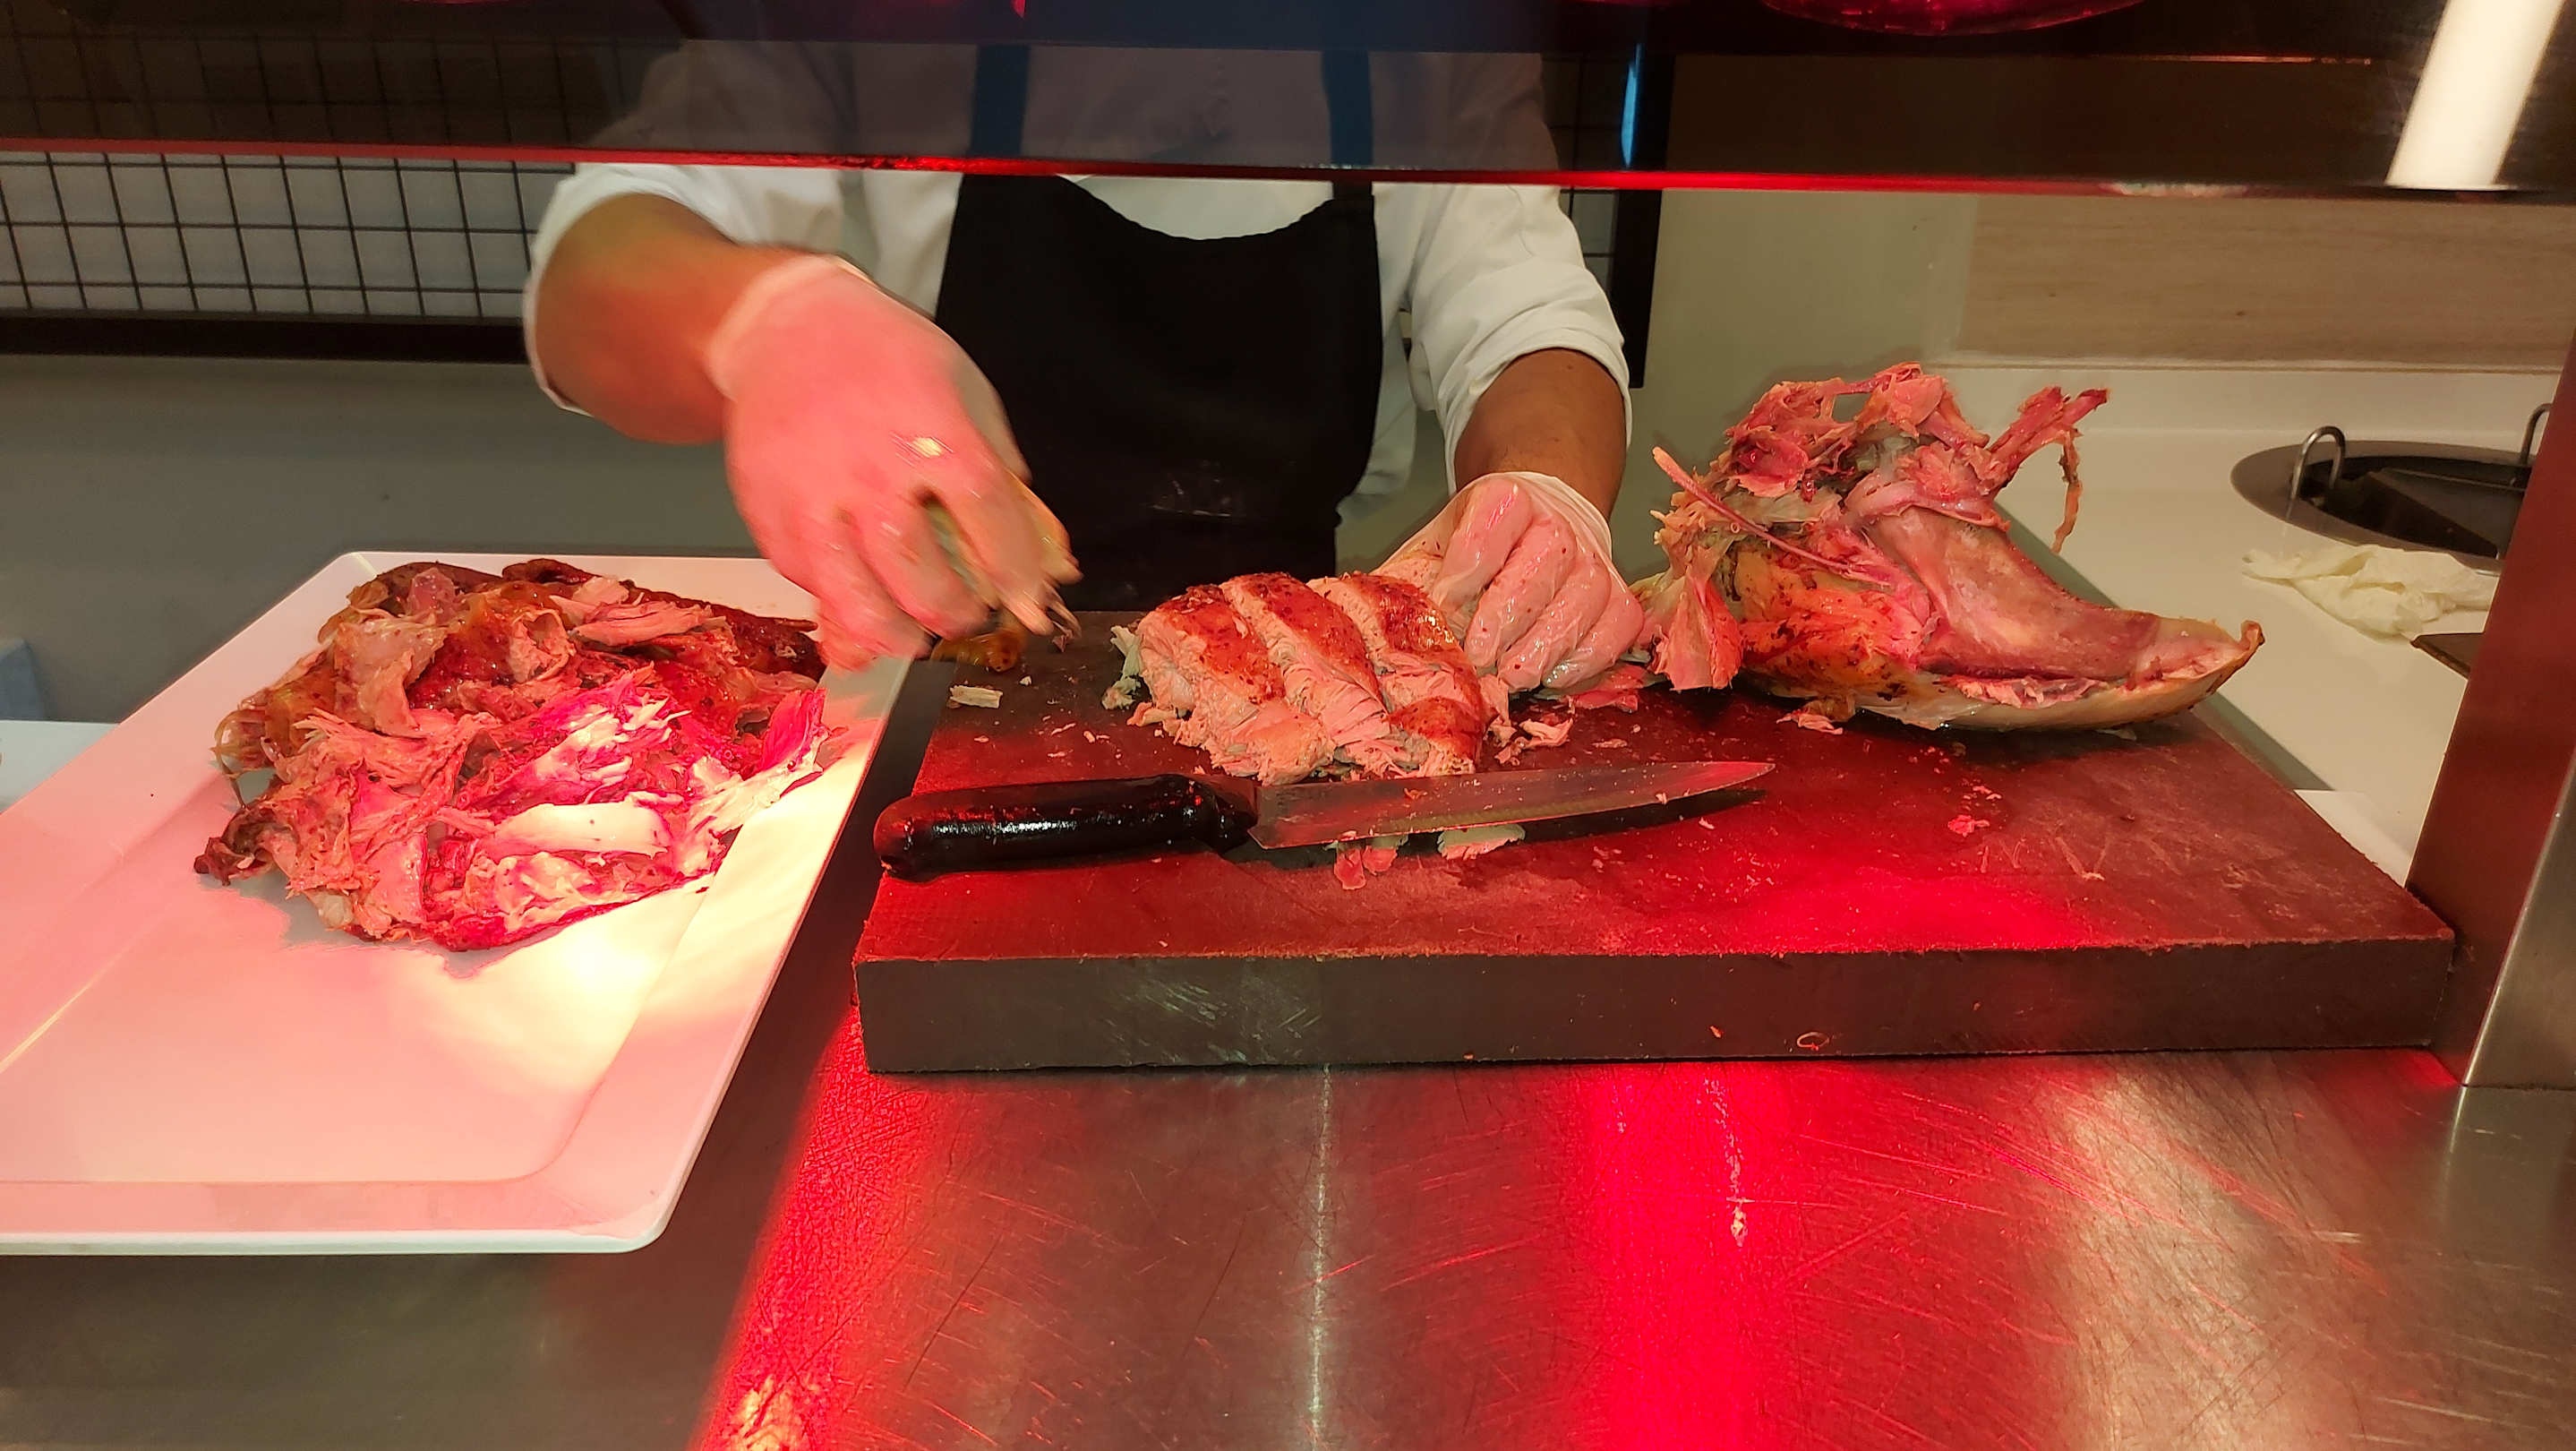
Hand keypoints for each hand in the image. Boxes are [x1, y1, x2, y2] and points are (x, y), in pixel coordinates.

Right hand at [707, 255, 1075, 666]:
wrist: (785, 329)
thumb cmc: (886, 358)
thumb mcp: (962, 387)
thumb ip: (997, 463)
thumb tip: (1035, 541)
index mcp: (932, 431)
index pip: (988, 517)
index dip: (1016, 571)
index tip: (1029, 601)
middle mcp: (869, 468)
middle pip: (918, 573)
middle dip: (952, 612)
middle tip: (965, 616)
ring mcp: (811, 496)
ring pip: (853, 597)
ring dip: (893, 634)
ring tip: (912, 637)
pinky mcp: (767, 513)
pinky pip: (809, 582)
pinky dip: (840, 602)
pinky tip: (862, 594)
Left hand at [1381, 470, 1643, 692]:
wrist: (1540, 519)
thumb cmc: (1478, 547)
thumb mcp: (1436, 547)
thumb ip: (1407, 582)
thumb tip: (1362, 623)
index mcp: (1506, 498)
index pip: (1493, 523)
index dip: (1467, 567)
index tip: (1444, 603)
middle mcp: (1559, 521)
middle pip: (1547, 558)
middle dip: (1508, 614)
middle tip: (1478, 658)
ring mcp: (1596, 558)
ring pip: (1588, 593)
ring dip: (1548, 642)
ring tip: (1512, 677)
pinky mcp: (1618, 596)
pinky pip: (1618, 626)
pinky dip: (1590, 656)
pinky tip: (1554, 677)